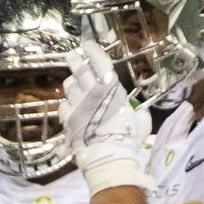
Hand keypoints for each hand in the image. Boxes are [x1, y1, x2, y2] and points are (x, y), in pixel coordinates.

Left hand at [62, 42, 151, 194]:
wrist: (107, 158)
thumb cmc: (128, 140)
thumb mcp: (140, 121)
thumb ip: (136, 111)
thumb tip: (135, 110)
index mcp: (111, 90)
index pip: (100, 62)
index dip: (93, 51)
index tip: (87, 45)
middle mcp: (91, 93)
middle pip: (78, 70)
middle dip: (74, 60)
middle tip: (71, 55)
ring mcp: (77, 106)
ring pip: (69, 87)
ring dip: (71, 83)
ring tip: (72, 82)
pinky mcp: (67, 121)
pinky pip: (63, 107)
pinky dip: (66, 105)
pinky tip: (69, 106)